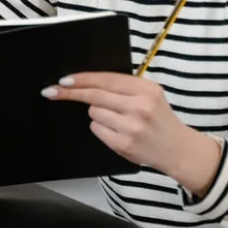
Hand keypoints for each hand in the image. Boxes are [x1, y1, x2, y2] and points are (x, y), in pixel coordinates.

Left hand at [43, 72, 221, 195]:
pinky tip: (117, 131)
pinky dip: (101, 128)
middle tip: (51, 91)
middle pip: (95, 95)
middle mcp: (139, 106)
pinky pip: (97, 129)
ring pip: (94, 112)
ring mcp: (131, 127)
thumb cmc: (159, 118)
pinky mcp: (123, 144)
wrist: (177, 148)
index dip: (83, 79)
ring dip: (98, 114)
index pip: (107, 80)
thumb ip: (124, 87)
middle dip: (70, 93)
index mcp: (146, 89)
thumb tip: (86, 82)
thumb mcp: (150, 95)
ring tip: (117, 119)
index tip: (64, 79)